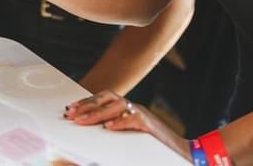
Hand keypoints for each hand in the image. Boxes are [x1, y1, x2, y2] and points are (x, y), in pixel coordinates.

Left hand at [64, 90, 188, 157]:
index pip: (104, 99)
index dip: (87, 102)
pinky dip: (120, 122)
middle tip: (72, 114)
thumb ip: (114, 134)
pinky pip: (134, 119)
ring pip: (118, 105)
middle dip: (87, 105)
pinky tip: (108, 127)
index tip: (71, 109)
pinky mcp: (151, 125)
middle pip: (108, 98)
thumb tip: (94, 135)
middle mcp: (134, 108)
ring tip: (83, 121)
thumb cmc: (154, 149)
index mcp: (127, 111)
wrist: (181, 154)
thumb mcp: (129, 139)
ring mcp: (143, 115)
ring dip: (98, 112)